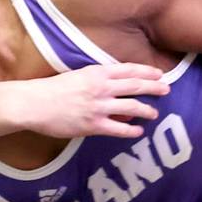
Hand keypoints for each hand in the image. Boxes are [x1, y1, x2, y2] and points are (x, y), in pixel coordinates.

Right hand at [17, 63, 168, 138]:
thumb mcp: (78, 76)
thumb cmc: (53, 89)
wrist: (34, 104)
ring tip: (154, 112)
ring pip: (132, 107)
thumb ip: (98, 80)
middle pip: (135, 86)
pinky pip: (119, 129)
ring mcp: (99, 107)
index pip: (128, 69)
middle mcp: (101, 88)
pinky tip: (138, 131)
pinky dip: (131, 130)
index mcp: (97, 72)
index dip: (146, 71)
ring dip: (146, 110)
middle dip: (153, 87)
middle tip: (166, 88)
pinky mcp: (93, 125)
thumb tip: (117, 90)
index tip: (159, 73)